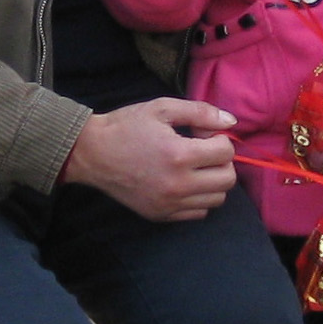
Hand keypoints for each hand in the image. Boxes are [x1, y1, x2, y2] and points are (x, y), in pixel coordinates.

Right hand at [60, 98, 237, 221]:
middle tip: (203, 150)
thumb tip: (231, 121)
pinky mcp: (161, 215)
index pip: (226, 152)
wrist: (91, 153)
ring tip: (194, 166)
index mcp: (179, 155)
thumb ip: (200, 112)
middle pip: (227, 179)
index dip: (219, 137)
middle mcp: (177, 185)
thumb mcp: (162, 108)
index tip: (201, 133)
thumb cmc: (126, 126)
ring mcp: (169, 204)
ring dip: (213, 180)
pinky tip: (183, 181)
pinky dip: (198, 197)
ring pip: (217, 199)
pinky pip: (198, 212)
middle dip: (221, 161)